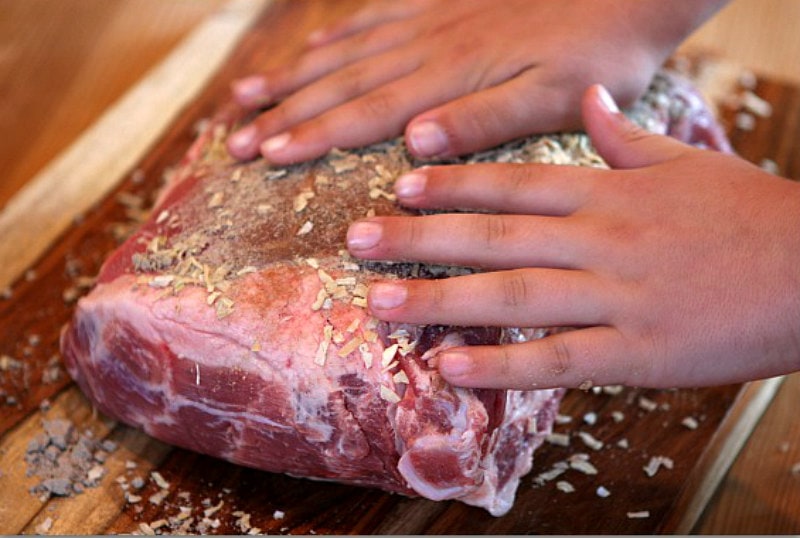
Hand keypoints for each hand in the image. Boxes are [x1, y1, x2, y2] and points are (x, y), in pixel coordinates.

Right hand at [226, 0, 725, 163]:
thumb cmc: (599, 52)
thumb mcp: (553, 98)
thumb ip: (483, 121)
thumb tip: (413, 143)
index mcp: (448, 78)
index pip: (364, 113)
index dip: (312, 135)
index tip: (265, 155)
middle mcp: (427, 47)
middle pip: (339, 82)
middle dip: (283, 111)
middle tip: (233, 137)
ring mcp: (431, 20)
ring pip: (345, 49)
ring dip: (293, 75)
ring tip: (245, 93)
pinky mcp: (443, 5)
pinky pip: (373, 18)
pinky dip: (334, 36)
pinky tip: (312, 47)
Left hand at [346, 85, 799, 389]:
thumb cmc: (750, 215)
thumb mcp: (687, 161)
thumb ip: (624, 136)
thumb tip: (589, 96)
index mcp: (610, 192)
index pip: (515, 182)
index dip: (452, 183)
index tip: (399, 187)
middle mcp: (602, 240)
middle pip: (495, 236)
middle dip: (420, 239)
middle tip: (356, 242)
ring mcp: (616, 298)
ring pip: (512, 297)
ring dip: (440, 300)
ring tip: (379, 301)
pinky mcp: (637, 355)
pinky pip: (556, 360)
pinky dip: (500, 365)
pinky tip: (448, 366)